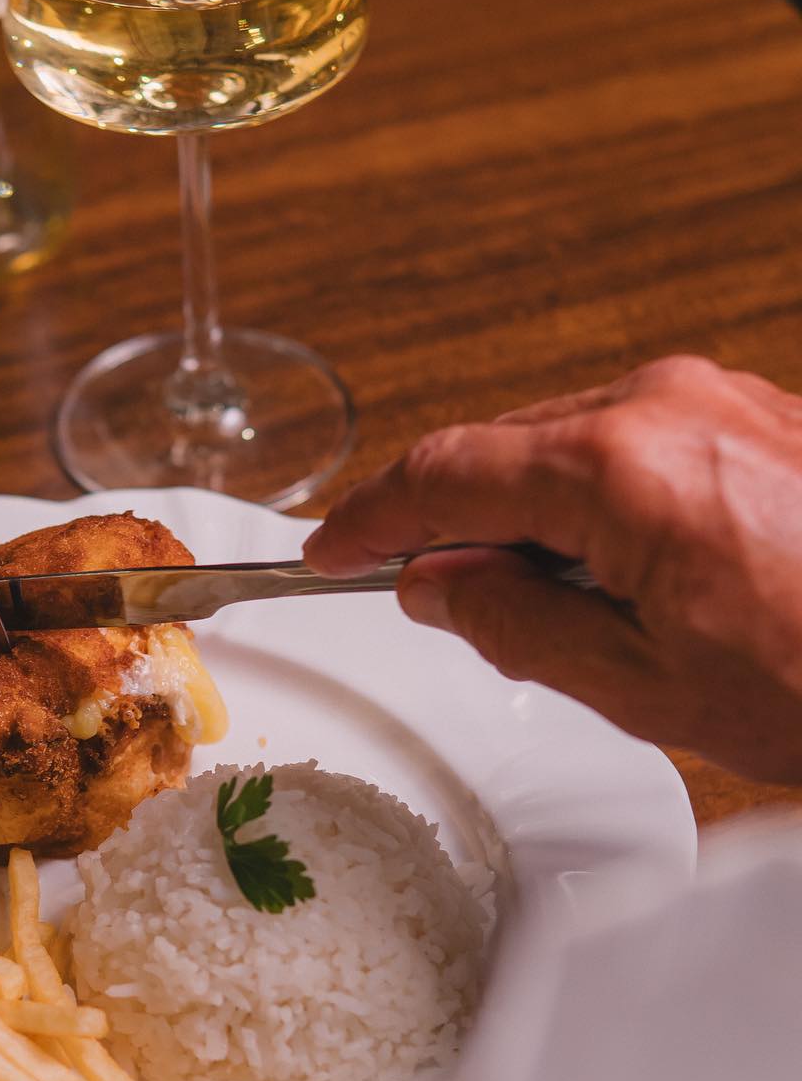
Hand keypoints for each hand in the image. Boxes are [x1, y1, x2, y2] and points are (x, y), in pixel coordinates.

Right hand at [305, 356, 801, 782]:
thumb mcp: (638, 682)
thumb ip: (511, 620)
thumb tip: (438, 586)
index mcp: (622, 467)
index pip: (443, 474)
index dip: (368, 518)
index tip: (326, 548)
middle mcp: (666, 404)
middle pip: (501, 448)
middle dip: (452, 521)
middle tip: (430, 597)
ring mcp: (717, 397)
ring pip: (563, 442)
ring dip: (527, 512)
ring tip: (549, 606)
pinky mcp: (754, 411)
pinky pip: (629, 439)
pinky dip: (590, 497)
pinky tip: (608, 568)